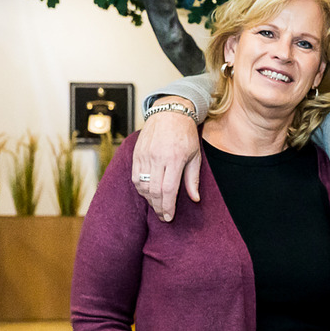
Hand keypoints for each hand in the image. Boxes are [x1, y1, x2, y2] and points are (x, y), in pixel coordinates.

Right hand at [132, 98, 200, 221]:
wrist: (169, 112)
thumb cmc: (185, 134)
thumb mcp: (195, 155)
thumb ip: (193, 178)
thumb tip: (195, 199)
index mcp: (174, 158)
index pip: (169, 189)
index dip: (168, 206)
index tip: (169, 217)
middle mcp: (157, 158)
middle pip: (154, 190)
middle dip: (158, 207)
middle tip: (163, 217)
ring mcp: (145, 155)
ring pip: (142, 185)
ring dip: (149, 199)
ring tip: (157, 205)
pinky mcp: (136, 154)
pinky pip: (134, 177)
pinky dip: (140, 188)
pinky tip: (147, 193)